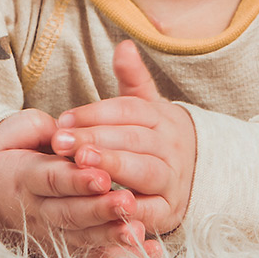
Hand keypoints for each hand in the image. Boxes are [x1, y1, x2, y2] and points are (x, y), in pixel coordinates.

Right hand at [0, 108, 153, 257]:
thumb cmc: (8, 152)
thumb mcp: (15, 133)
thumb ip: (39, 129)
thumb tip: (63, 129)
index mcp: (25, 177)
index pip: (52, 180)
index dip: (76, 180)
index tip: (102, 176)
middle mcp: (38, 209)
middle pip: (69, 213)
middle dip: (99, 210)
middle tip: (127, 202)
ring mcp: (51, 230)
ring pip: (82, 236)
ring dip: (110, 235)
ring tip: (137, 231)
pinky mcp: (64, 244)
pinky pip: (92, 254)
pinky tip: (145, 254)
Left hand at [52, 40, 195, 238]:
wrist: (195, 175)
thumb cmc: (155, 138)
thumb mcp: (147, 107)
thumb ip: (133, 79)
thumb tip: (124, 45)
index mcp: (162, 118)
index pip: (129, 110)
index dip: (96, 113)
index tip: (64, 119)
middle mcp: (171, 147)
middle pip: (134, 139)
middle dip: (97, 140)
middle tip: (63, 142)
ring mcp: (173, 179)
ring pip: (145, 171)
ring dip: (114, 168)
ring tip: (82, 165)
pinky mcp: (170, 211)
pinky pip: (151, 212)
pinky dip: (130, 211)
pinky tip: (103, 205)